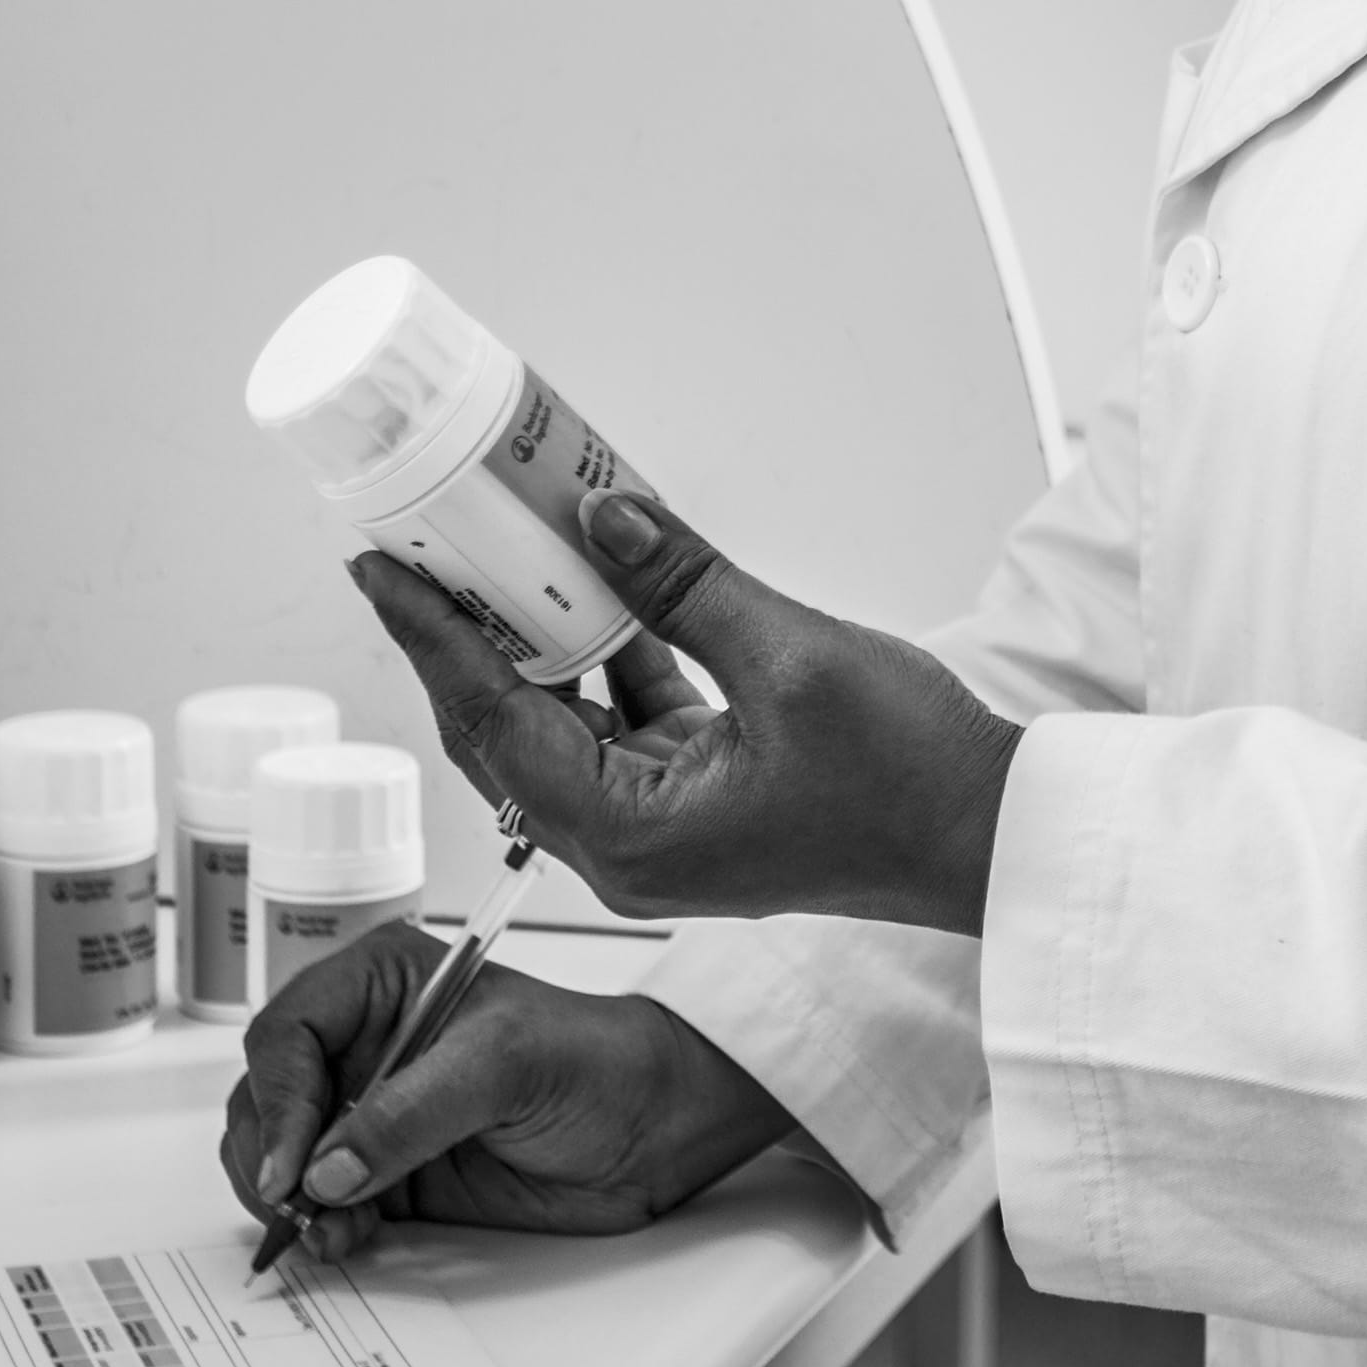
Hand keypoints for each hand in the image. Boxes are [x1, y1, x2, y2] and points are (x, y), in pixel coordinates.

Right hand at [222, 927, 796, 1262]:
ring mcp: (368, 1111)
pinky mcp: (386, 1173)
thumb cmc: (597, 1062)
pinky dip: (317, 1227)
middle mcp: (362, 1043)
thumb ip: (410, 1113)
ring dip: (287, 1200)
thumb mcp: (506, 1066)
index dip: (278, 1099)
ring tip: (329, 1228)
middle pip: (265, 1098)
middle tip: (297, 1206)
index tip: (291, 1165)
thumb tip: (326, 1167)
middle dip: (270, 1157)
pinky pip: (319, 1203)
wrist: (656, 1128)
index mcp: (380, 983)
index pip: (286, 1034)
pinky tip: (344, 1239)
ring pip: (278, 1156)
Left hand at [350, 491, 1022, 932]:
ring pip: (557, 727)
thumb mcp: (794, 657)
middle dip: (460, 638)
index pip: (491, 722)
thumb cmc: (911, 779)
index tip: (376, 568)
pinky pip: (620, 725)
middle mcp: (627, 846)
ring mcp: (660, 830)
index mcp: (630, 833)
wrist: (990, 840)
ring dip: (531, 645)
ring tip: (497, 556)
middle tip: (418, 550)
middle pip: (504, 732)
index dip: (428, 637)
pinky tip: (600, 590)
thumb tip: (604, 520)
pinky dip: (602, 660)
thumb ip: (687, 585)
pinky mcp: (697, 805)